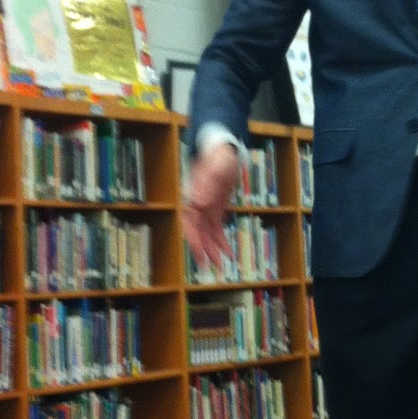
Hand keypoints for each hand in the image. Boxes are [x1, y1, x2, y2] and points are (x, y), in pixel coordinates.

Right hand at [182, 143, 239, 267]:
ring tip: (221, 266)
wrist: (224, 151)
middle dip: (203, 250)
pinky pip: (216, 230)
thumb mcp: (217, 168)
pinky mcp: (215, 210)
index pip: (189, 221)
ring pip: (207, 234)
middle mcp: (196, 205)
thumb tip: (198, 203)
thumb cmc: (220, 157)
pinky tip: (228, 254)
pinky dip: (222, 242)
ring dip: (213, 250)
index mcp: (192, 195)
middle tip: (209, 267)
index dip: (193, 238)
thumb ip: (207, 184)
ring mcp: (205, 208)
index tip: (199, 252)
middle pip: (197, 231)